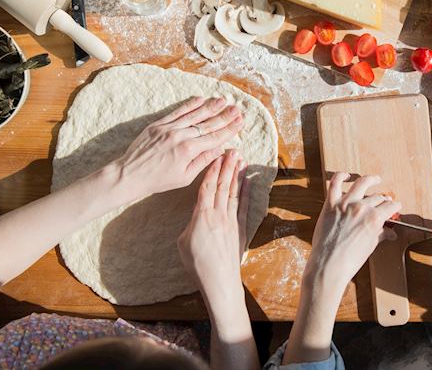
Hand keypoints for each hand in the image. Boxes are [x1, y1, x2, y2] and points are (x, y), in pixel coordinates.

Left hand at [114, 97, 242, 199]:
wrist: (130, 174)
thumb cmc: (158, 180)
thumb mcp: (185, 177)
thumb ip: (203, 161)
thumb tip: (220, 149)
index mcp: (188, 150)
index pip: (215, 137)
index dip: (229, 129)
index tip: (240, 122)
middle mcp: (180, 136)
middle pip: (207, 124)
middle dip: (224, 116)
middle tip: (237, 109)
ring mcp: (168, 128)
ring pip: (194, 115)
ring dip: (210, 107)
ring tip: (223, 100)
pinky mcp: (158, 124)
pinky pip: (178, 112)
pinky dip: (190, 105)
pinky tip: (201, 99)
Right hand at [178, 150, 248, 301]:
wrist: (219, 281)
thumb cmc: (197, 264)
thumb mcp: (183, 241)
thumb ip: (191, 223)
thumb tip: (197, 215)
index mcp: (201, 216)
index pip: (207, 186)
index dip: (212, 169)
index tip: (215, 154)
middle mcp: (218, 214)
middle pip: (223, 185)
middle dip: (227, 165)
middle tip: (231, 149)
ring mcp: (231, 221)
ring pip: (234, 192)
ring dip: (237, 174)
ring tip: (240, 158)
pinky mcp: (241, 228)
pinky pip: (244, 205)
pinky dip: (246, 191)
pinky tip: (248, 180)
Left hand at [304, 173, 400, 296]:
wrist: (329, 264)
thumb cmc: (350, 259)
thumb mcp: (371, 245)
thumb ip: (380, 234)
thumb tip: (390, 234)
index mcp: (374, 218)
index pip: (390, 207)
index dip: (395, 206)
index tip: (396, 206)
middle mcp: (361, 208)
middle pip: (377, 197)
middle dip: (384, 199)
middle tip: (385, 200)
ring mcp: (345, 204)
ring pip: (361, 184)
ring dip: (370, 179)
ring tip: (374, 179)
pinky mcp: (331, 204)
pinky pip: (335, 183)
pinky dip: (341, 176)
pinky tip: (346, 175)